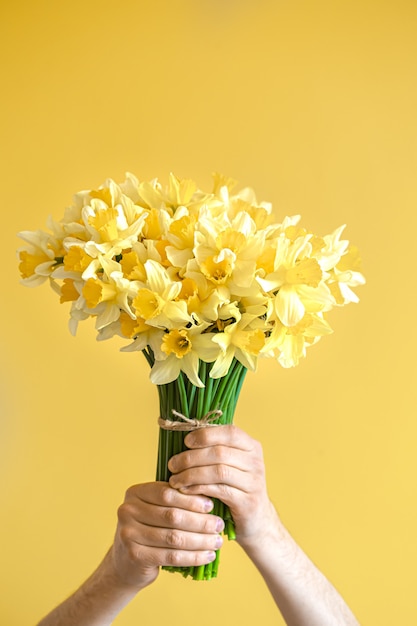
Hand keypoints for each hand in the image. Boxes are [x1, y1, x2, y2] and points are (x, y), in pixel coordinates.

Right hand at [108, 481, 224, 589]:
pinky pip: (171, 556)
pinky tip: (207, 556)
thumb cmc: (150, 529)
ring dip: (200, 540)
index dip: (191, 499)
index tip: (211, 505)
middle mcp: (127, 510)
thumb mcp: (156, 509)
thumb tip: (212, 496)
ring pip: (174, 537)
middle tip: (218, 525)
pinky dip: (193, 557)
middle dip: (200, 521)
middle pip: (172, 515)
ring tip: (216, 541)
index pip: (167, 492)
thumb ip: (176, 500)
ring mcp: (128, 534)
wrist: (126, 562)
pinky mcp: (135, 556)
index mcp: (135, 492)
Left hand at [167, 425, 278, 550]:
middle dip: (191, 457)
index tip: (186, 442)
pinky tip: (185, 490)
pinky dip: (199, 488)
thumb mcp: (229, 465)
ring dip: (191, 474)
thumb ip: (213, 450)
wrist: (256, 520)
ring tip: (175, 479)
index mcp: (251, 446)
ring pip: (218, 471)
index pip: (230, 432)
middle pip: (220, 453)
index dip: (206, 435)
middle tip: (172, 464)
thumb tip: (182, 437)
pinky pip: (220, 491)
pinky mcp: (248, 501)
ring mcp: (254, 482)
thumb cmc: (234, 487)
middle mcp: (255, 462)